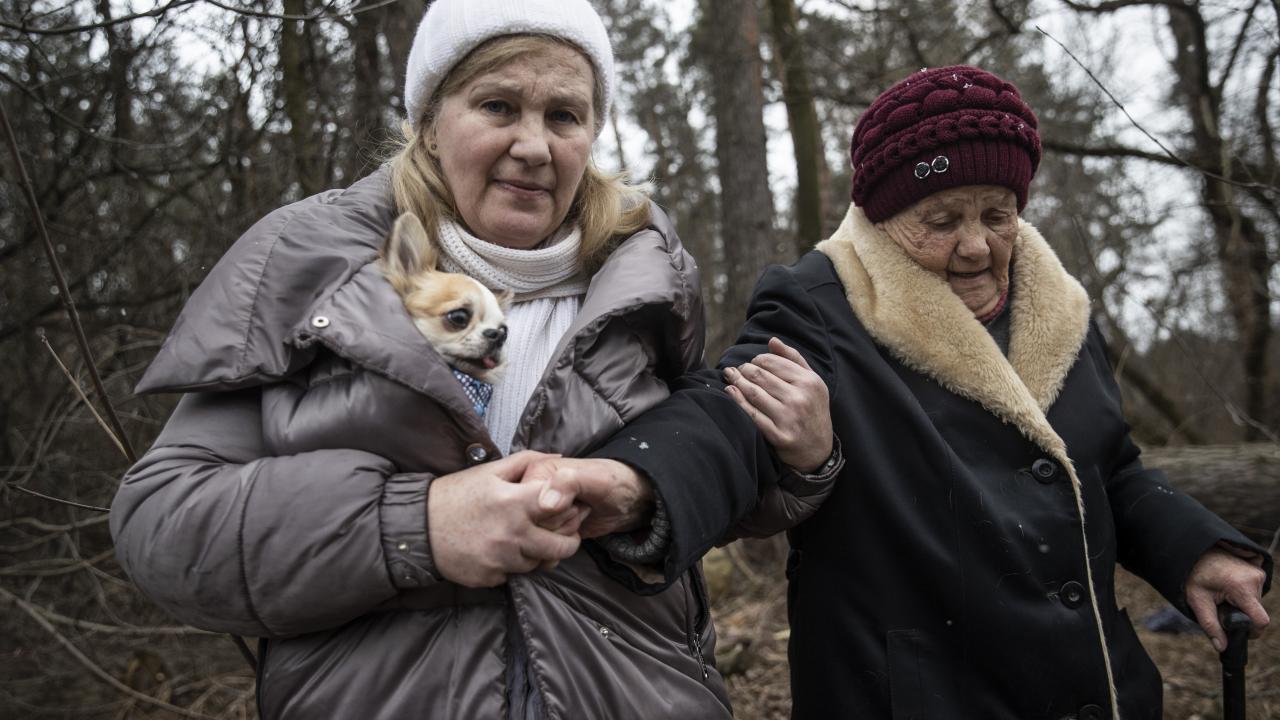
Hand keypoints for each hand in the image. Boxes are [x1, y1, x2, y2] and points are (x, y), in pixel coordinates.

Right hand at [427, 451, 585, 586]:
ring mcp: (500, 560)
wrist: (416, 529)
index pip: (560, 507)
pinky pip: (514, 575)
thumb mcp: (488, 471)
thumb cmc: (454, 495)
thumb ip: (526, 462)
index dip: (570, 506)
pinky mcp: (490, 578)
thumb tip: (558, 456)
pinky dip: (515, 565)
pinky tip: (507, 552)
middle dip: (568, 542)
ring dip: (540, 555)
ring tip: (535, 542)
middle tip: (567, 536)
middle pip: (559, 547)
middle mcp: (510, 535)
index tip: (570, 507)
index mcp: (512, 503)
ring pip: (539, 564)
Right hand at [523, 457, 653, 538]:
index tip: (572, 502)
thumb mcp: (596, 478)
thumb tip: (545, 504)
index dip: (551, 512)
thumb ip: (569, 483)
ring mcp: (537, 514)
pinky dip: (559, 547)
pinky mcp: (545, 530)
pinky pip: (540, 550)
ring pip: (535, 540)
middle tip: (579, 508)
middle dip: (559, 524)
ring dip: (562, 535)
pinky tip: (574, 532)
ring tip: (579, 517)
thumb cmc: (613, 482)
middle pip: (529, 525)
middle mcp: (530, 493)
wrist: (626, 500)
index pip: (524, 505)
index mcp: (535, 472)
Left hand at [723, 337, 832, 471]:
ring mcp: (789, 418)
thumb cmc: (812, 410)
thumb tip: (772, 340)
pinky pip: (751, 414)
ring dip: (737, 382)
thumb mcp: (812, 382)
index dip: (757, 360)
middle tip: (736, 370)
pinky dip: (737, 401)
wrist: (819, 450)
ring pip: (753, 393)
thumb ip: (793, 359)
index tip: (752, 363)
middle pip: (760, 376)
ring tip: (730, 377)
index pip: (772, 362)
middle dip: (743, 369)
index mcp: (809, 382)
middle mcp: (800, 398)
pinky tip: (730, 392)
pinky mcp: (778, 435)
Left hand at [1185, 546, 1269, 650]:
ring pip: (1256, 602)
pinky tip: (1228, 587)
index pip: (1260, 621)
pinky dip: (1244, 594)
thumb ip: (1210, 625)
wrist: (1195, 550)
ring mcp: (1258, 572)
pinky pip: (1255, 590)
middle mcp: (1255, 579)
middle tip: (1221, 606)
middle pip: (1257, 612)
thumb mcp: (1197, 601)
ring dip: (1242, 604)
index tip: (1240, 632)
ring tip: (1222, 594)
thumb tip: (1222, 647)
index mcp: (1242, 588)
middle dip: (1242, 615)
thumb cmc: (1193, 574)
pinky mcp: (1258, 569)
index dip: (1252, 632)